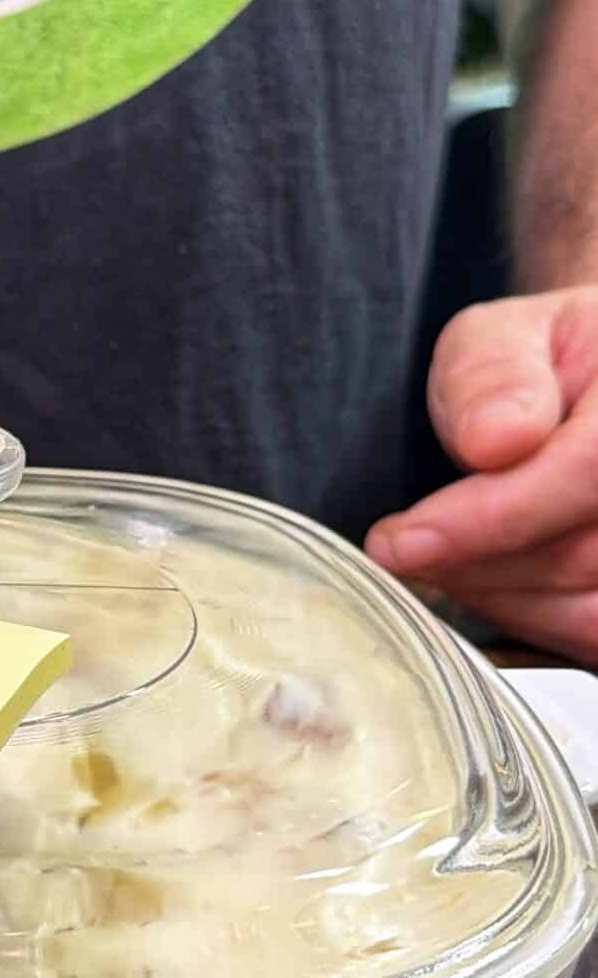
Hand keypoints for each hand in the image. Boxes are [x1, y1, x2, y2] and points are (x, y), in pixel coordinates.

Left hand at [366, 289, 597, 661]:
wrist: (595, 393)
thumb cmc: (548, 370)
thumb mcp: (505, 337)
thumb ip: (493, 372)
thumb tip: (495, 436)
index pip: (589, 468)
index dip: (490, 518)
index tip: (399, 542)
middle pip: (586, 554)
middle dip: (477, 565)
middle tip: (406, 550)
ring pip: (593, 613)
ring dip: (503, 600)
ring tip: (451, 562)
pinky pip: (597, 640)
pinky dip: (540, 624)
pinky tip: (502, 587)